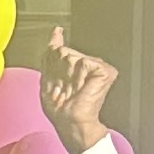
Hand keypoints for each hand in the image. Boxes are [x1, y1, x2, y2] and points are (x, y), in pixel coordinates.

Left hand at [38, 25, 118, 153]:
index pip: (60, 47)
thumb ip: (50, 55)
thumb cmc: (60, 107)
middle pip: (62, 51)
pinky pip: (82, 62)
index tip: (57, 31)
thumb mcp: (48, 78)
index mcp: (74, 67)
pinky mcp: (105, 70)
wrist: (70, 122)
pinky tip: (81, 87)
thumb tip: (56, 33)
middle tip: (63, 87)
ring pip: (70, 56)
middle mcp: (88, 63)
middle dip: (57, 70)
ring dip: (65, 75)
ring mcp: (97, 66)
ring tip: (72, 89)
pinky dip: (76, 76)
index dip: (55, 41)